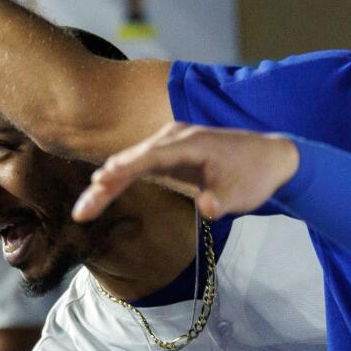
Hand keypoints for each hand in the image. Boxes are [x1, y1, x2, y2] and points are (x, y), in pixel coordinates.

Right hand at [74, 122, 300, 223]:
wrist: (268, 158)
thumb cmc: (254, 175)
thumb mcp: (243, 194)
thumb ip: (223, 201)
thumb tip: (207, 207)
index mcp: (192, 144)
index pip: (153, 155)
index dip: (127, 167)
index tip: (103, 179)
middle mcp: (174, 138)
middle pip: (132, 160)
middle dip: (105, 185)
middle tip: (82, 212)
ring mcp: (167, 144)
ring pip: (128, 164)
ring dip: (105, 187)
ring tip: (83, 212)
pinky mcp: (164, 154)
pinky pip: (135, 167)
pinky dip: (116, 182)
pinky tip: (97, 199)